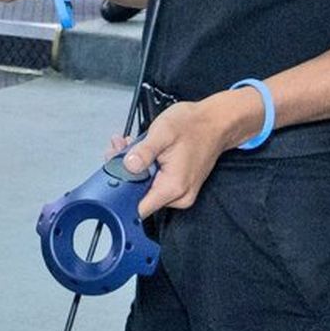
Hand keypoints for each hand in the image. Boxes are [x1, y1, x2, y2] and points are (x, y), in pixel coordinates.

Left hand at [121, 88, 262, 219]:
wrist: (216, 122)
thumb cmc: (194, 125)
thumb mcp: (163, 132)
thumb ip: (143, 152)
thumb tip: (127, 166)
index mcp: (173, 187)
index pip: (138, 208)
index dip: (121, 193)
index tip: (113, 174)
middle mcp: (178, 196)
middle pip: (139, 196)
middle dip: (125, 172)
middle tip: (120, 149)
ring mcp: (180, 192)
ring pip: (146, 187)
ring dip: (135, 168)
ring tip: (131, 145)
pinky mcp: (180, 186)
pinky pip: (156, 182)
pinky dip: (146, 168)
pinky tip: (143, 151)